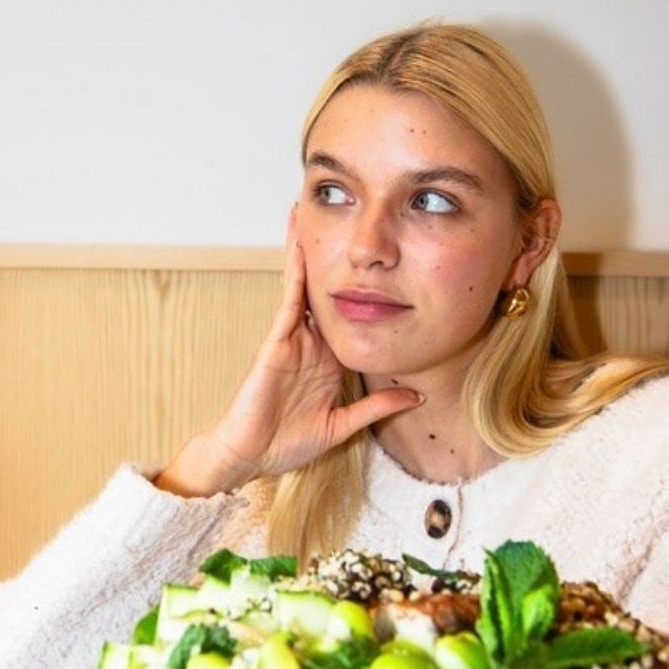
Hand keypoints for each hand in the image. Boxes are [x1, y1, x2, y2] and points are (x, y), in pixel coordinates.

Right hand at [155, 210, 424, 497]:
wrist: (253, 458)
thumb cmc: (288, 444)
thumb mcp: (343, 425)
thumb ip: (378, 408)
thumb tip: (415, 395)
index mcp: (326, 360)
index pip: (346, 316)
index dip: (361, 288)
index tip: (379, 261)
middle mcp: (310, 344)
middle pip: (323, 290)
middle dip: (329, 256)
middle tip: (343, 214)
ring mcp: (291, 340)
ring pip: (303, 286)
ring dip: (305, 249)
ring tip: (309, 209)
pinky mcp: (276, 343)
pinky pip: (288, 302)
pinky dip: (294, 272)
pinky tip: (299, 244)